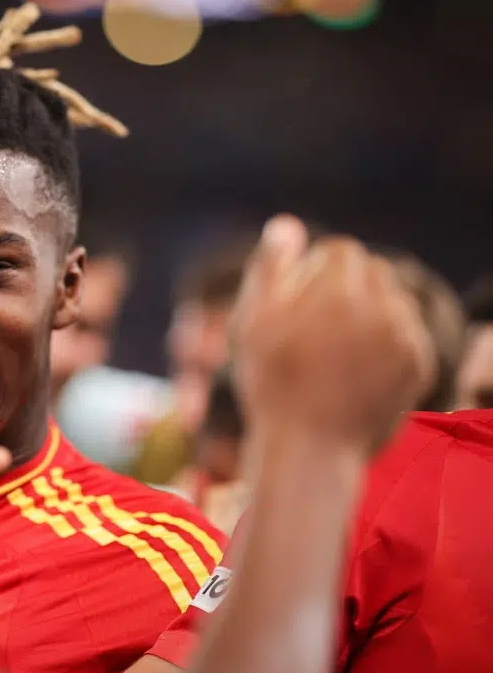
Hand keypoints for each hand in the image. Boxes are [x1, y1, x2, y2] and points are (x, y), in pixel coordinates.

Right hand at [230, 215, 434, 454]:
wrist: (308, 448)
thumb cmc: (270, 382)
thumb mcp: (253, 321)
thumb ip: (270, 267)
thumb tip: (286, 224)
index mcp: (336, 290)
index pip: (339, 250)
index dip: (315, 269)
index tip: (298, 296)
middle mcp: (378, 306)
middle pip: (372, 270)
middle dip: (347, 286)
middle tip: (318, 321)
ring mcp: (404, 337)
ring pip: (392, 300)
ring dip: (369, 311)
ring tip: (338, 348)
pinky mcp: (419, 364)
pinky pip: (407, 333)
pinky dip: (386, 342)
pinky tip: (358, 369)